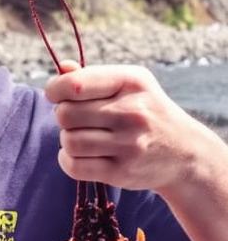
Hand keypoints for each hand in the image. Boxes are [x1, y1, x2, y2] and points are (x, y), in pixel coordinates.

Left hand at [45, 62, 222, 197]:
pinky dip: (68, 161)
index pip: (74, 85)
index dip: (55, 90)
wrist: (185, 152)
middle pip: (65, 115)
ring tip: (85, 136)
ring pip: (68, 141)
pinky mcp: (122, 171)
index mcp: (132, 82)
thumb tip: (62, 69)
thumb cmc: (147, 112)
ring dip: (69, 140)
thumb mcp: (130, 85)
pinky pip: (74, 167)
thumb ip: (91, 77)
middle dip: (64, 117)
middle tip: (80, 119)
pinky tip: (81, 155)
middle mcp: (132, 112)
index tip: (57, 95)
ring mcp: (129, 144)